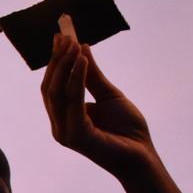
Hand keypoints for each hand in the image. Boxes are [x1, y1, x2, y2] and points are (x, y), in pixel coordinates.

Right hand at [42, 35, 157, 178]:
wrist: (141, 156)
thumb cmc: (127, 129)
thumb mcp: (109, 95)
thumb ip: (93, 76)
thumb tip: (82, 47)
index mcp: (64, 117)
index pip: (52, 86)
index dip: (55, 61)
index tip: (61, 37)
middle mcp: (60, 126)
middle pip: (50, 88)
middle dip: (57, 60)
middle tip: (67, 37)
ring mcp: (66, 133)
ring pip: (57, 93)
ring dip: (65, 66)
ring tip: (75, 44)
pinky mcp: (76, 136)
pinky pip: (73, 103)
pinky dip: (76, 80)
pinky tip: (84, 62)